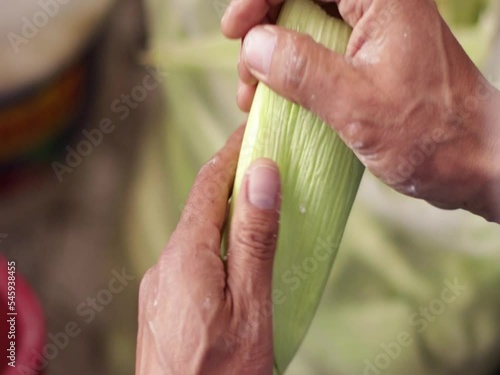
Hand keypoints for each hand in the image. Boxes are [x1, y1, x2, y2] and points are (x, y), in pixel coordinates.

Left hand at [136, 127, 281, 374]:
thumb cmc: (224, 373)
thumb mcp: (252, 306)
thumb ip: (255, 240)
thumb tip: (260, 174)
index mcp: (186, 257)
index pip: (208, 186)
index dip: (231, 153)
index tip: (253, 130)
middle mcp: (164, 264)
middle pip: (201, 208)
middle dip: (232, 182)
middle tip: (268, 166)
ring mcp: (160, 286)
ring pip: (196, 236)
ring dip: (226, 217)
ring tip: (261, 209)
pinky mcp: (162, 305)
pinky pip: (191, 260)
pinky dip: (216, 246)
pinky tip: (237, 258)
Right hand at [222, 0, 499, 221]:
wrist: (473, 160)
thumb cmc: (432, 135)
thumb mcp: (358, 106)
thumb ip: (302, 70)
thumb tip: (253, 47)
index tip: (234, 29)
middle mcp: (379, 4)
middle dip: (263, 29)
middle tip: (245, 73)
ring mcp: (375, 30)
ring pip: (306, 23)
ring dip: (274, 53)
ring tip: (255, 93)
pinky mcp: (371, 56)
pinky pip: (320, 49)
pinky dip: (293, 69)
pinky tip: (280, 96)